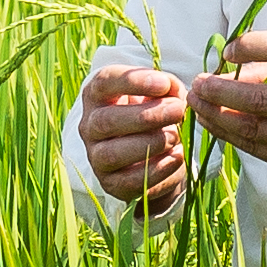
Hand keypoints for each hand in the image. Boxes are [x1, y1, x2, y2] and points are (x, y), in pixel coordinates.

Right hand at [78, 63, 190, 209]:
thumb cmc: (152, 113)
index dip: (133, 82)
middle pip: (106, 121)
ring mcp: (96, 157)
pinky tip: (176, 157)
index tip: (164, 84)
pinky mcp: (111, 183)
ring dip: (150, 143)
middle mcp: (89, 126)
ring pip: (112, 154)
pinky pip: (129, 181)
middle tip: (177, 111)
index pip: (104, 83)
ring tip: (175, 136)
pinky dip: (157, 169)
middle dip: (147, 116)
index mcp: (96, 96)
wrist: (152, 153)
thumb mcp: (158, 94)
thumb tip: (175, 92)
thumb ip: (168, 87)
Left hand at [189, 33, 266, 179]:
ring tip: (197, 103)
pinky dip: (228, 135)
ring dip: (217, 116)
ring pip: (252, 129)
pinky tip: (211, 122)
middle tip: (197, 83)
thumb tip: (222, 70)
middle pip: (259, 100)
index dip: (252, 47)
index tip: (228, 50)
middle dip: (220, 92)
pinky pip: (255, 148)